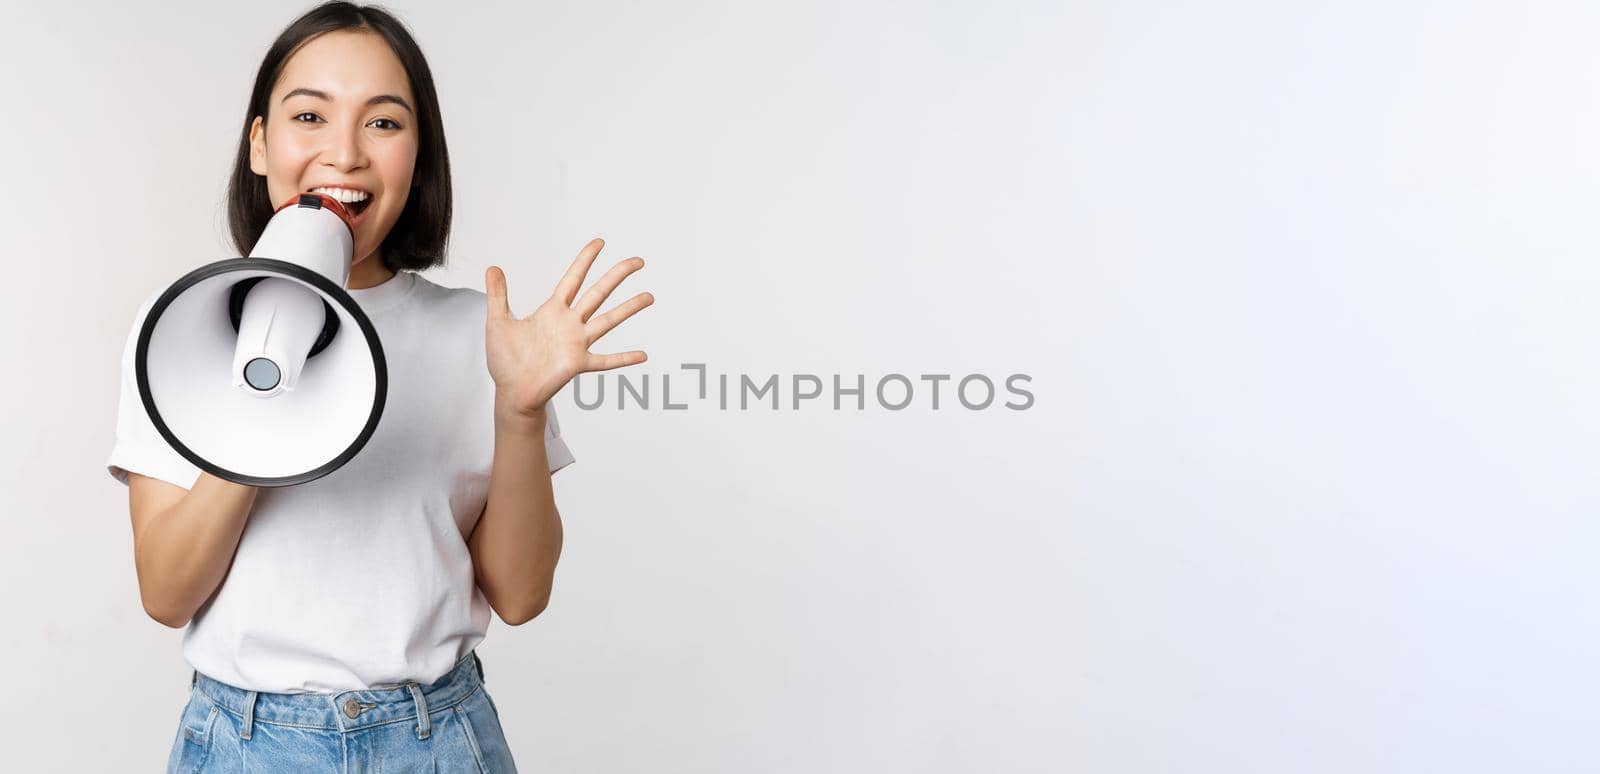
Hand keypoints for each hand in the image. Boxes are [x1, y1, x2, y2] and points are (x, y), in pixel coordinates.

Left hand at [485, 238, 653, 417]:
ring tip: (650, 296)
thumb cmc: (505, 360)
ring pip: (608, 320)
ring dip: (629, 309)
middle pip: (598, 293)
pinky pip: (605, 361)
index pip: (573, 279)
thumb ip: (498, 295)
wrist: (510, 391)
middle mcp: (569, 323)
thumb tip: (492, 267)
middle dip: (617, 275)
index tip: (600, 243)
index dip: (585, 260)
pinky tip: (643, 355)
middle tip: (638, 261)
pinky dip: (623, 358)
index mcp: (552, 310)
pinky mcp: (577, 364)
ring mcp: (576, 343)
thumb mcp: (498, 321)